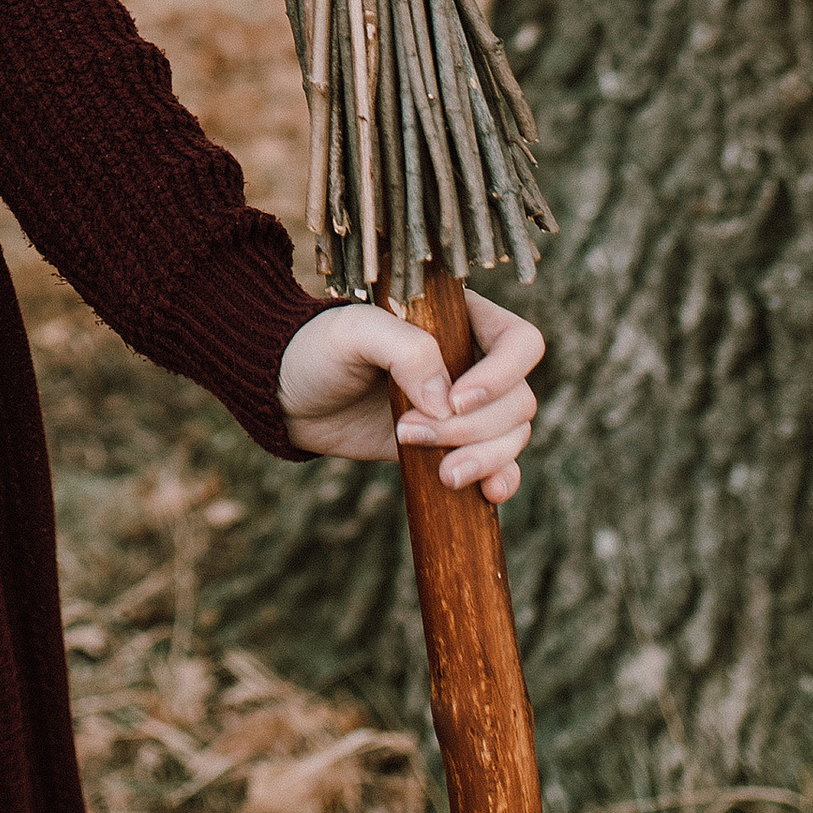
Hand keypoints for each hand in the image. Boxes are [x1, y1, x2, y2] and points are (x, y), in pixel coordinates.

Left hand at [276, 290, 543, 503]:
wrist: (292, 395)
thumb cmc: (322, 349)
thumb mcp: (355, 333)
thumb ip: (405, 350)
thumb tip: (447, 403)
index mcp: (461, 320)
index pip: (520, 343)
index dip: (501, 376)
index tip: (454, 401)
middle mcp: (474, 362)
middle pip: (518, 400)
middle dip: (471, 428)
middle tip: (409, 433)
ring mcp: (466, 408)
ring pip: (512, 436)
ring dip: (482, 457)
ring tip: (437, 471)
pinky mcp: (454, 446)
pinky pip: (501, 465)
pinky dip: (501, 479)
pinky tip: (487, 493)